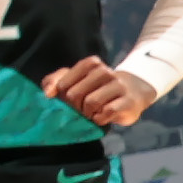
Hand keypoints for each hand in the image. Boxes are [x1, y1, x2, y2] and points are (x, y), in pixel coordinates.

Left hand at [43, 57, 157, 131]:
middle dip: (73, 106)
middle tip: (79, 110)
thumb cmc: (99, 87)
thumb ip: (56, 81)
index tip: (64, 100)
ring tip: (91, 113)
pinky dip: (100, 119)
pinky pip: (106, 112)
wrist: (135, 91)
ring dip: (87, 113)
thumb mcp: (77, 79)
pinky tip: (101, 117)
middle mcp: (105, 72)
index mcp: (91, 64)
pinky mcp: (129, 101)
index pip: (63, 82)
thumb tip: (47, 93)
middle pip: (74, 94)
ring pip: (90, 102)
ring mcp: (118, 85)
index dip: (60, 95)